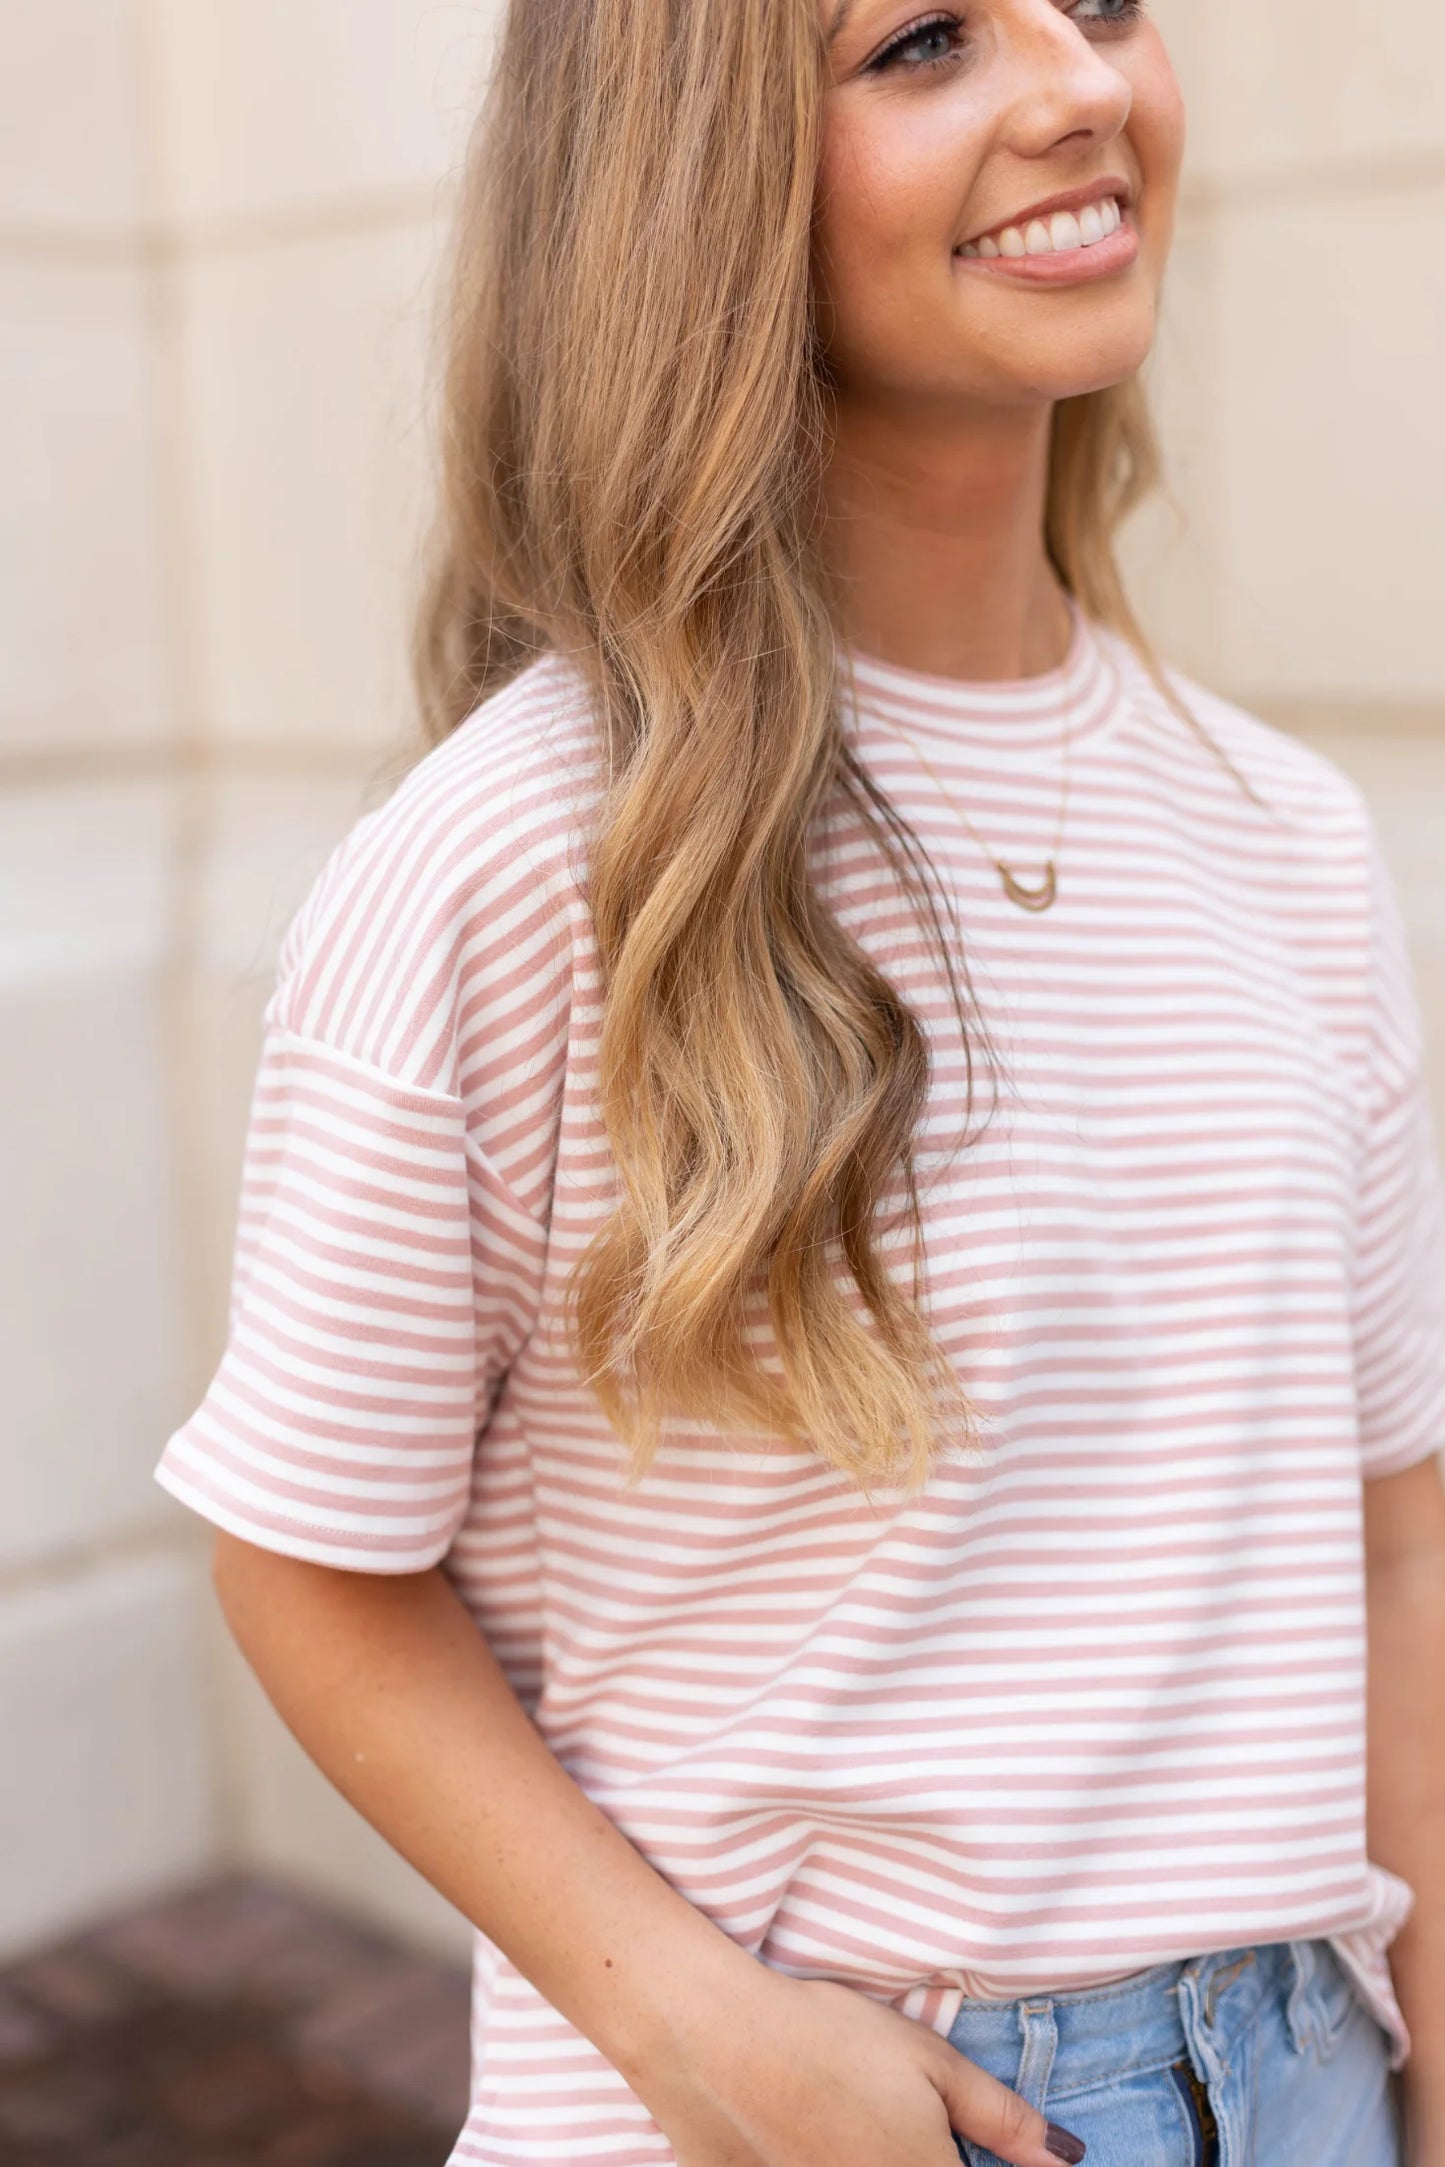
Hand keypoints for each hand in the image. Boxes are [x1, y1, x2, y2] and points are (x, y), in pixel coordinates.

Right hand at [634, 1967, 1084, 2166]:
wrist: (712, 2037)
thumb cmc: (827, 2039)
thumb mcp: (928, 2061)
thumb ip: (1002, 2118)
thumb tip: (1066, 2158)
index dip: (974, 2164)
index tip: (964, 2149)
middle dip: (924, 2155)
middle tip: (886, 2117)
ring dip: (872, 2156)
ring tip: (849, 2119)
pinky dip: (820, 2162)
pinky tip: (805, 2132)